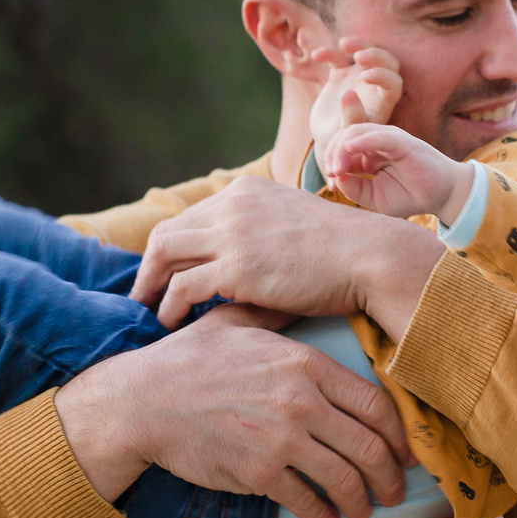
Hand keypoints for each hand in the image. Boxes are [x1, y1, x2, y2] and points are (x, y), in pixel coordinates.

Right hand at [53, 306, 410, 517]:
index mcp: (304, 363)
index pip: (374, 403)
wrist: (142, 401)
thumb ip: (275, 316)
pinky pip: (307, 499)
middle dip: (389, 476)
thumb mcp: (235, 323)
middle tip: (394, 490)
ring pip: (345, 478)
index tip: (405, 450)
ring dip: (363, 500)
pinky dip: (324, 514)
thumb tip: (299, 301)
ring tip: (365, 509)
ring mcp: (281, 439)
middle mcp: (300, 401)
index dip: (399, 434)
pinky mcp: (258, 472)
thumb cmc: (187, 361)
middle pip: (370, 446)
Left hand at [131, 176, 444, 334]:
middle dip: (149, 268)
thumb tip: (251, 262)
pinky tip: (174, 325)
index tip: (165, 277)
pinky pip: (183, 287)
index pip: (191, 218)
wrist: (373, 258)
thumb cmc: (346, 253)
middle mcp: (232, 205)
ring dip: (151, 288)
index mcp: (246, 192)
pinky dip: (170, 307)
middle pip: (167, 233)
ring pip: (163, 254)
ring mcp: (232, 234)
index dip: (174, 250)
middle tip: (143, 299)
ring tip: (150, 316)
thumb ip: (267, 232)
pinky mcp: (237, 267)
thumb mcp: (297, 225)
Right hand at [304, 38, 403, 150]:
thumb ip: (351, 116)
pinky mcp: (341, 75)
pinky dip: (329, 52)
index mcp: (383, 103)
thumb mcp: (347, 134)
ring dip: (359, 44)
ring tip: (343, 45)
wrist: (330, 142)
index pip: (394, 83)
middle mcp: (375, 87)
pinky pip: (339, 57)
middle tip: (359, 57)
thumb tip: (349, 93)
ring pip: (367, 51)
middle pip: (388, 62)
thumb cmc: (343, 143)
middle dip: (376, 55)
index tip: (364, 77)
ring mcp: (358, 78)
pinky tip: (315, 55)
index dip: (383, 75)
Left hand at [321, 122, 476, 221]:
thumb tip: (335, 179)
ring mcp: (390, 139)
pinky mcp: (402, 142)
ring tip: (337, 167)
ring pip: (357, 131)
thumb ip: (355, 189)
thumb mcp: (375, 198)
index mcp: (369, 152)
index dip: (332, 162)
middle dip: (333, 154)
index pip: (342, 147)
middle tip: (332, 174)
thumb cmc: (410, 195)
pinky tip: (350, 149)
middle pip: (345, 136)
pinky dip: (362, 140)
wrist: (442, 197)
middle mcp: (377, 141)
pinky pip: (379, 136)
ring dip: (342, 148)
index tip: (331, 184)